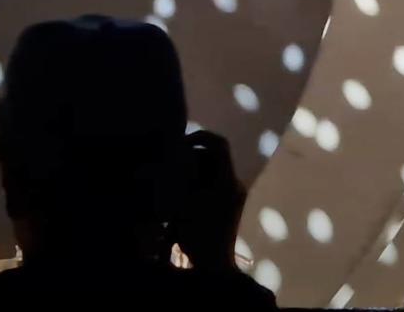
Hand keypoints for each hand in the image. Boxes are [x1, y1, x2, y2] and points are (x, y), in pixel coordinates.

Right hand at [169, 130, 245, 271]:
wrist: (212, 267)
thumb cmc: (197, 234)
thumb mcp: (181, 202)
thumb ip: (177, 176)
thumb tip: (169, 158)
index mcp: (227, 180)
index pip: (219, 144)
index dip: (200, 137)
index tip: (180, 144)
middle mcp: (234, 183)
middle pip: (214, 156)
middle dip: (193, 156)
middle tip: (173, 164)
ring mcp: (234, 195)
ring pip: (213, 170)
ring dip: (194, 170)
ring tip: (176, 180)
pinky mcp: (230, 205)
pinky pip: (214, 183)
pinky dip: (199, 182)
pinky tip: (183, 194)